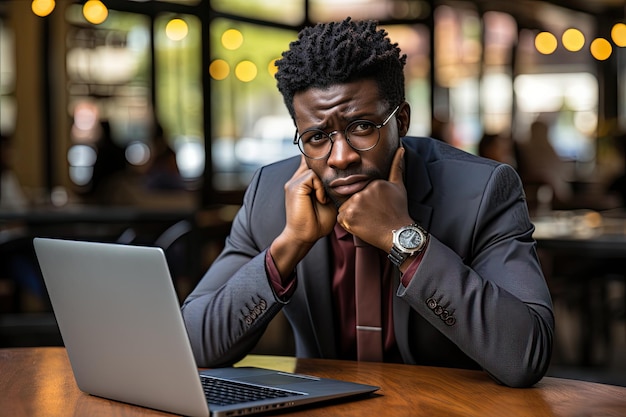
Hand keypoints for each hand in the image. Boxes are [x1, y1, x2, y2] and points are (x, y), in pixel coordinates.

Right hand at [270, 156, 336, 276]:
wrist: (305, 236)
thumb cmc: (318, 222)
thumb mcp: (330, 199)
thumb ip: (331, 186)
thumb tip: (345, 173)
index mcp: (304, 182)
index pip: (313, 162)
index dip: (325, 164)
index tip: (339, 173)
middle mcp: (297, 179)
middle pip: (314, 161)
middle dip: (328, 170)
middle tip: (335, 188)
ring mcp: (294, 182)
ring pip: (315, 168)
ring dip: (324, 183)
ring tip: (325, 198)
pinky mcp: (295, 186)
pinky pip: (312, 176)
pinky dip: (320, 188)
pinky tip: (321, 200)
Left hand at [337, 146, 413, 250]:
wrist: (397, 233)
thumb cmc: (398, 210)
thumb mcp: (398, 186)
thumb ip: (396, 166)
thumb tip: (401, 149)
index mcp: (372, 182)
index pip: (361, 189)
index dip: (367, 200)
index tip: (378, 207)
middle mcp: (362, 191)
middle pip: (353, 198)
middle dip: (360, 207)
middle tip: (374, 215)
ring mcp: (354, 204)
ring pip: (346, 208)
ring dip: (354, 215)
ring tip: (369, 220)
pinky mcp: (348, 217)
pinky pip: (341, 218)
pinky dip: (348, 223)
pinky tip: (361, 225)